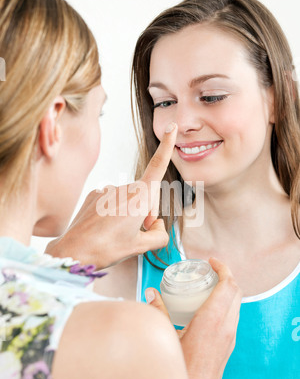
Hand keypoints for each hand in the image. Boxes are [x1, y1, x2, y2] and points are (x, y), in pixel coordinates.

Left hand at [46, 123, 177, 268]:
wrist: (74, 251)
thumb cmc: (107, 249)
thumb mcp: (141, 247)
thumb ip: (159, 235)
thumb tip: (156, 226)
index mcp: (140, 196)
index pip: (158, 165)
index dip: (167, 146)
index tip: (171, 127)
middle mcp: (125, 187)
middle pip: (146, 196)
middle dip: (146, 213)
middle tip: (136, 234)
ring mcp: (108, 189)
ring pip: (129, 200)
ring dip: (129, 214)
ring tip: (115, 234)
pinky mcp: (95, 194)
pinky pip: (112, 201)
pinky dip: (113, 213)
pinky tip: (104, 227)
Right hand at [145, 257, 241, 378]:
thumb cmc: (180, 371)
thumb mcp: (165, 336)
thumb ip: (157, 311)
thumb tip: (150, 293)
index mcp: (212, 320)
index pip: (228, 285)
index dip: (223, 268)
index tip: (212, 261)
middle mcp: (226, 326)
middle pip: (236, 291)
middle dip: (225, 275)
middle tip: (210, 270)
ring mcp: (230, 336)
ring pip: (236, 304)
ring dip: (226, 290)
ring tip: (208, 285)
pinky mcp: (229, 345)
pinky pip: (233, 316)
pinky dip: (225, 304)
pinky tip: (208, 307)